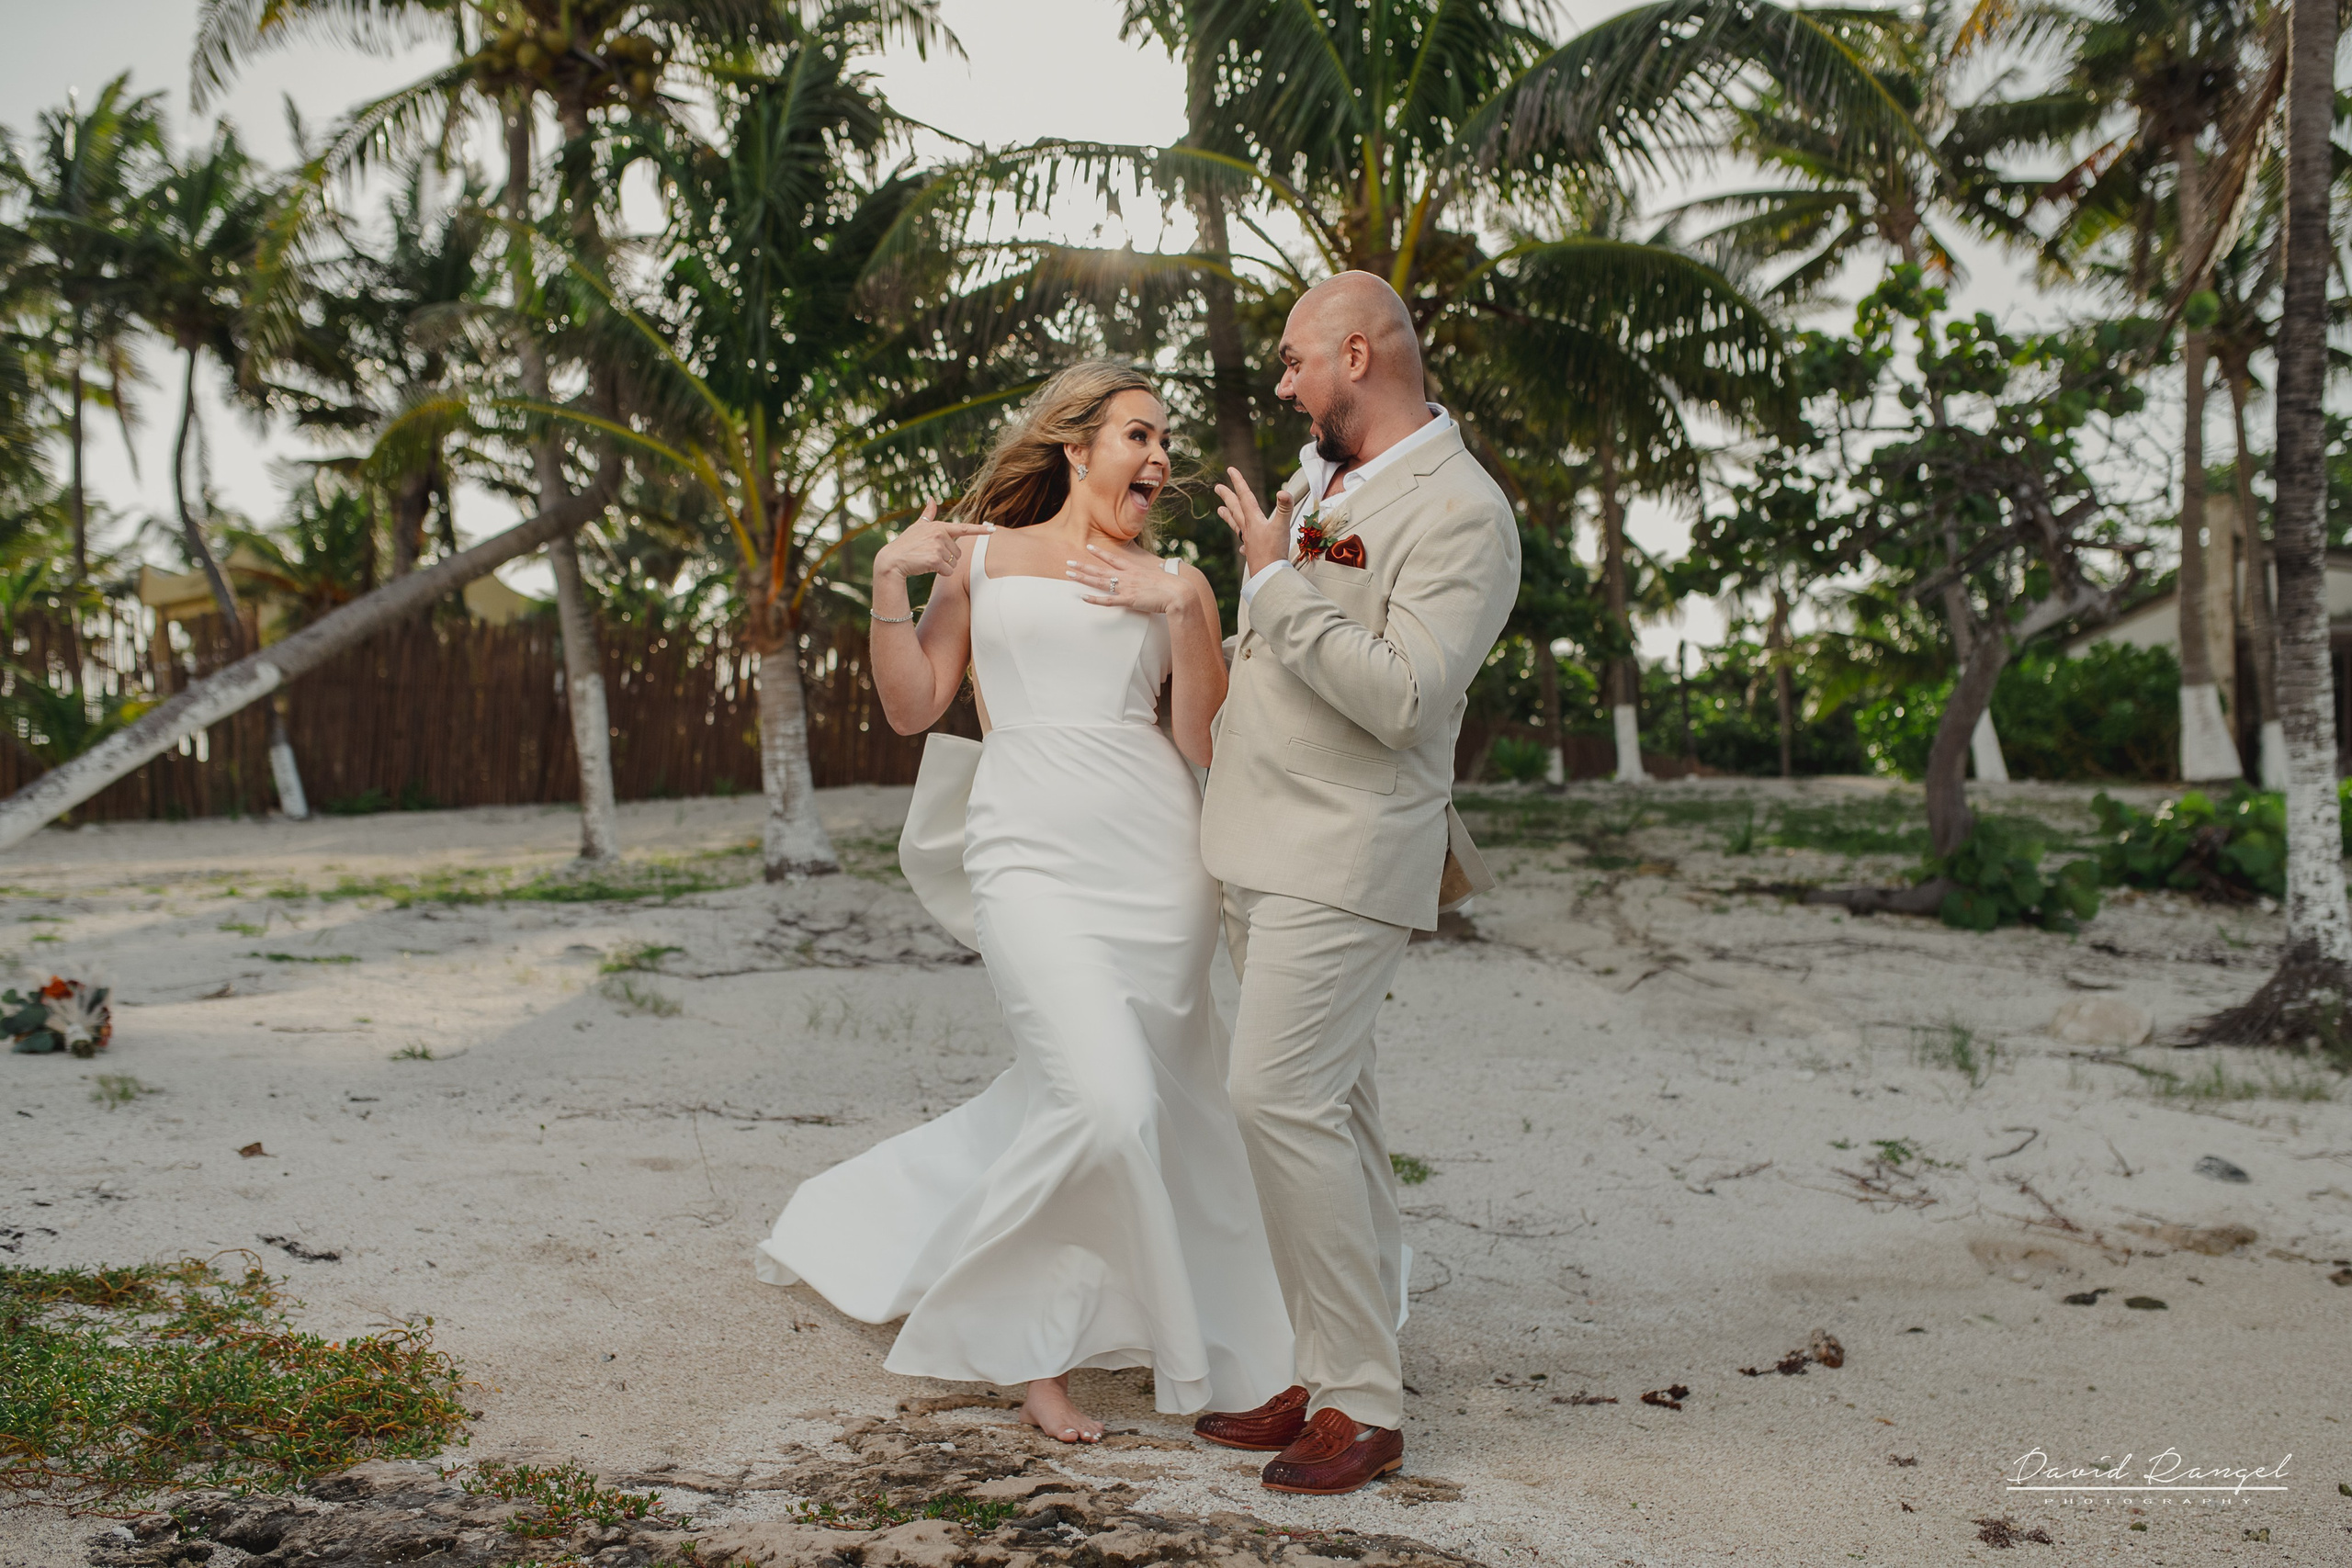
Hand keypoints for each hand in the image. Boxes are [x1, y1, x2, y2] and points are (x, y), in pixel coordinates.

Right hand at [875, 502, 991, 579]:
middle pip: (958, 553)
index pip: (964, 528)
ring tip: (927, 560)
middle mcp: (940, 534)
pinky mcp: (935, 559)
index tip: (994, 529)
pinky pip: (948, 571)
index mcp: (939, 527)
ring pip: (954, 563)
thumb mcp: (918, 527)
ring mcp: (938, 547)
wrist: (892, 560)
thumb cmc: (906, 544)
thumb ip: (928, 514)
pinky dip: (941, 573)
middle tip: (930, 555)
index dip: (980, 530)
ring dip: (944, 566)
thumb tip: (931, 498)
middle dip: (948, 557)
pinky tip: (927, 567)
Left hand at [1066, 545, 1188, 614]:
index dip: (1100, 553)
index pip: (1113, 559)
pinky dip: (1094, 599)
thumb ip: (1156, 573)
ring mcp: (1126, 587)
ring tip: (1069, 575)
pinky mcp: (1128, 600)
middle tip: (1068, 562)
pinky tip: (1083, 597)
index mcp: (1134, 569)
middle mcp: (1127, 576)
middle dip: (1083, 566)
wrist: (1178, 593)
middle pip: (1100, 569)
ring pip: (1099, 582)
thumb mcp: (1161, 575)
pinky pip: (1107, 600)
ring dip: (1083, 578)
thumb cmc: (1172, 586)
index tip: (1088, 546)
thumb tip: (1160, 569)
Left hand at [1213, 467, 1295, 576]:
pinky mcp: (1252, 554)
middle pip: (1235, 509)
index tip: (1230, 470)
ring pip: (1236, 525)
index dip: (1238, 482)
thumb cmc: (1274, 552)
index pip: (1245, 496)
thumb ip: (1284, 508)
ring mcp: (1249, 542)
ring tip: (1219, 510)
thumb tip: (1283, 491)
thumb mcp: (1282, 527)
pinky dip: (1242, 543)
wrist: (1268, 577)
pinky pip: (1245, 545)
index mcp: (1254, 520)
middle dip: (1228, 496)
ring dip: (1228, 516)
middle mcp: (1248, 529)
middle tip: (1217, 487)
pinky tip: (1241, 546)